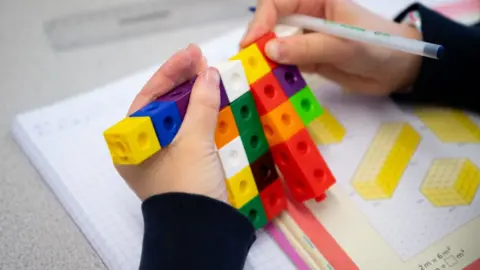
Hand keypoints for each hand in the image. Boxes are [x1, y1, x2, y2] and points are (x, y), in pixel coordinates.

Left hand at [115, 44, 227, 202]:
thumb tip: (209, 74)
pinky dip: (203, 117)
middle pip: (164, 107)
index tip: (191, 54)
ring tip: (210, 76)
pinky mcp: (184, 164)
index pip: (149, 98)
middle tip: (203, 61)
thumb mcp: (194, 143)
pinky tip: (215, 101)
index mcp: (133, 144)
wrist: (203, 231)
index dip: (170, 73)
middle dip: (184, 83)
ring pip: (179, 119)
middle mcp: (144, 149)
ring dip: (196, 98)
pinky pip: (191, 133)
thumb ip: (201, 105)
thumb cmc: (188, 185)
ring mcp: (165, 157)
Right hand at [240, 0, 421, 94]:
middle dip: (257, 39)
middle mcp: (306, 15)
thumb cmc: (379, 46)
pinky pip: (284, 63)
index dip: (261, 19)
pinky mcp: (307, 58)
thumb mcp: (344, 45)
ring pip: (274, 44)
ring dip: (263, 58)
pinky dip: (275, 72)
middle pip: (270, 22)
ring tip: (252, 75)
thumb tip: (269, 49)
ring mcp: (305, 38)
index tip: (252, 42)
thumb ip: (308, 47)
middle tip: (246, 61)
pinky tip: (268, 82)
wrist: (399, 70)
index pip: (278, 2)